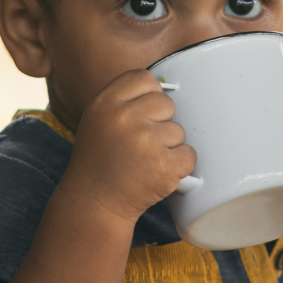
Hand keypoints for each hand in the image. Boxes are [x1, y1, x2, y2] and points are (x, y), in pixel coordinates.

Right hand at [59, 69, 196, 221]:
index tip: (143, 113)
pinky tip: (156, 173)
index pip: (144, 78)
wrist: (94, 203)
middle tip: (142, 143)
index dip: (149, 94)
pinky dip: (179, 166)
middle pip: (166, 103)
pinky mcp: (164, 166)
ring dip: (168, 147)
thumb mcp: (99, 119)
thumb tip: (165, 88)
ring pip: (178, 131)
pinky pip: (188, 154)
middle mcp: (125, 118)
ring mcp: (146, 142)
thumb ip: (126, 100)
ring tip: (144, 161)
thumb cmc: (99, 160)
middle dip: (160, 122)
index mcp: (106, 102)